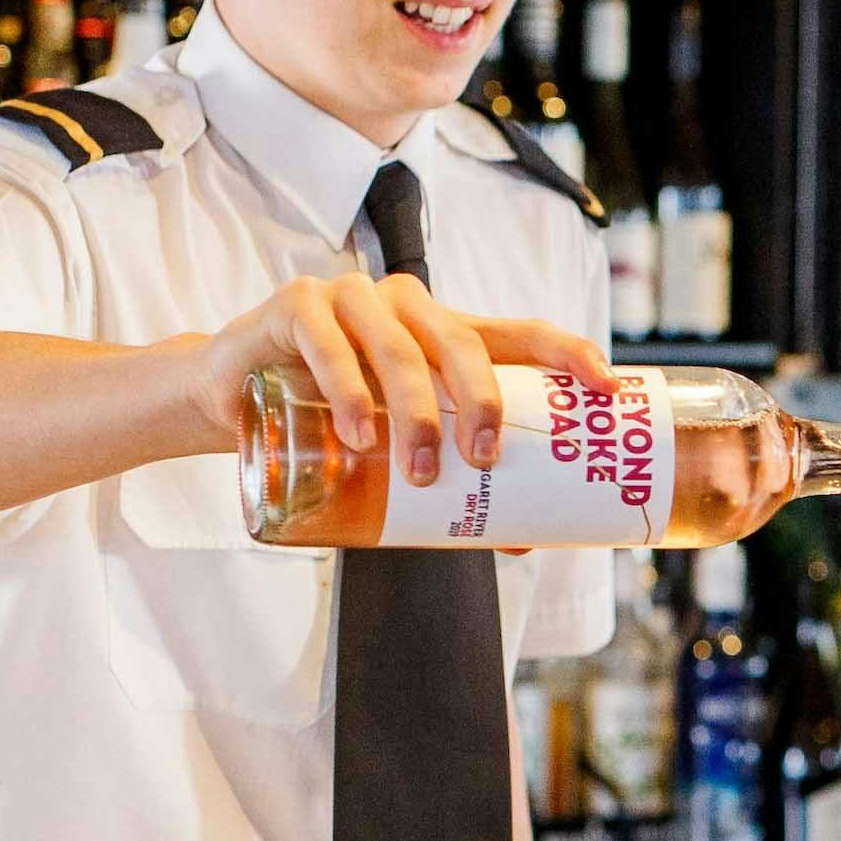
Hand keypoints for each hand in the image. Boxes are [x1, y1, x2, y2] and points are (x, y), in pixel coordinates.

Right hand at [183, 273, 615, 485]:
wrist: (234, 400)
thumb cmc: (332, 419)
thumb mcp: (399, 445)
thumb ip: (452, 478)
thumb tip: (525, 542)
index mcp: (446, 330)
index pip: (519, 331)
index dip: (567, 352)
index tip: (606, 385)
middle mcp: (407, 305)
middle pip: (460, 342)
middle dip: (480, 400)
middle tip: (483, 460)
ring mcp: (352, 298)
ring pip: (397, 349)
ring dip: (413, 411)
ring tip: (416, 470)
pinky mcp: (298, 305)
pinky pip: (329, 343)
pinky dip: (346, 390)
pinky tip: (357, 434)